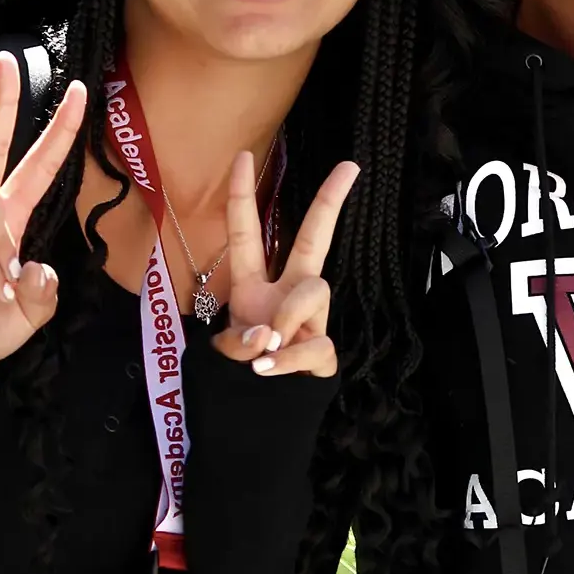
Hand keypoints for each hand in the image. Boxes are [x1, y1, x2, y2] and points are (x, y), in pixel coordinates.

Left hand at [211, 155, 358, 378]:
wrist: (261, 418)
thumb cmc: (240, 376)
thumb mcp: (224, 354)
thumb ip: (238, 342)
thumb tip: (269, 334)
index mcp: (253, 285)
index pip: (248, 233)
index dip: (241, 195)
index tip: (242, 155)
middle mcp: (286, 294)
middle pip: (312, 240)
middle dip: (328, 203)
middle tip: (348, 167)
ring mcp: (309, 321)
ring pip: (314, 291)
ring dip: (289, 314)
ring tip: (268, 347)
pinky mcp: (324, 352)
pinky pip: (315, 344)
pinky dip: (289, 359)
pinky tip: (270, 370)